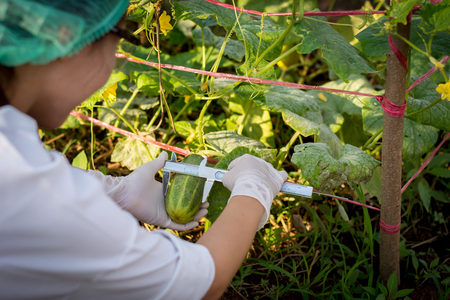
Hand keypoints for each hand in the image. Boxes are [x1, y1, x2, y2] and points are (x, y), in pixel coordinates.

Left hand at [88, 152, 207, 230]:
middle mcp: (165, 204)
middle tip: (206, 204)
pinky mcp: (161, 220)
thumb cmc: (134, 181)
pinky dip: (186, 225)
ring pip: (183, 217)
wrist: (124, 193)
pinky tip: (196, 222)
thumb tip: (165, 153)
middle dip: (197, 208)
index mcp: (164, 193)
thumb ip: (159, 162)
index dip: (192, 197)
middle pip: (185, 208)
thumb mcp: (150, 168)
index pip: (181, 197)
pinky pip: (176, 225)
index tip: (202, 194)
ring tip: (205, 211)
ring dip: (195, 216)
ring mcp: (164, 213)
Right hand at [221, 154, 286, 229]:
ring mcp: (270, 168)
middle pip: (253, 166)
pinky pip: (282, 174)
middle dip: (249, 172)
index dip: (233, 169)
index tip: (232, 175)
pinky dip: (279, 177)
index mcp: (246, 158)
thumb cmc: (237, 184)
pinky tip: (277, 180)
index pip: (238, 162)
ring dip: (263, 175)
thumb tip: (230, 176)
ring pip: (266, 170)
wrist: (250, 193)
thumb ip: (229, 174)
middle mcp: (260, 161)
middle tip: (244, 182)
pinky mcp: (278, 177)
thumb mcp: (226, 177)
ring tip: (258, 185)